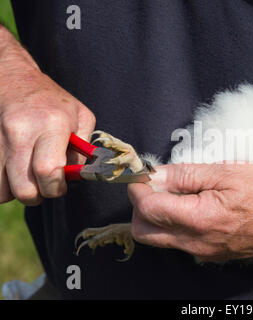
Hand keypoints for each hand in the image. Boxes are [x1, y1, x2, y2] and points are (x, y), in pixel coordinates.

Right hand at [0, 56, 94, 204]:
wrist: (13, 77)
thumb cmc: (52, 100)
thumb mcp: (80, 117)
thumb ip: (83, 149)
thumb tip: (75, 177)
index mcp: (51, 124)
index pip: (47, 170)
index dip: (55, 188)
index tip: (59, 187)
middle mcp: (21, 130)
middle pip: (22, 188)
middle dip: (36, 196)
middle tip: (43, 187)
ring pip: (1, 190)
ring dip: (15, 191)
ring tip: (26, 176)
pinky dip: (1, 182)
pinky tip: (12, 170)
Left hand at [128, 164, 252, 261]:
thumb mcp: (228, 171)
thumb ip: (186, 175)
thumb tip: (155, 175)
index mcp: (199, 219)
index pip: (148, 208)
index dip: (137, 188)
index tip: (140, 173)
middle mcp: (198, 243)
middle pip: (144, 233)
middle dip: (139, 208)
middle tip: (153, 185)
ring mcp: (205, 253)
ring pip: (162, 240)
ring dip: (157, 217)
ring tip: (174, 193)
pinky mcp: (214, 256)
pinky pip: (182, 244)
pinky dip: (176, 225)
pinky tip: (192, 206)